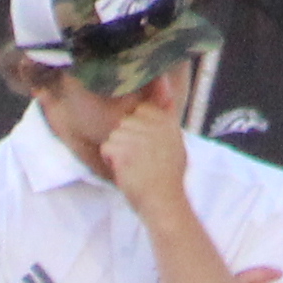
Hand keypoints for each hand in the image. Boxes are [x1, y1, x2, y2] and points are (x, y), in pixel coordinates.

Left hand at [97, 93, 193, 216]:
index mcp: (166, 120)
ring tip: (135, 166)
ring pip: (114, 135)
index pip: (141, 110)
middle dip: (127, 140)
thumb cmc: (169, 175)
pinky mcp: (123, 151)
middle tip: (141, 160)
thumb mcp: (175, 140)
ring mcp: (137, 137)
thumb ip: (167, 113)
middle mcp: (153, 125)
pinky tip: (126, 171)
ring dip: (119, 151)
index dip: (139, 129)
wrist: (164, 200)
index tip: (149, 148)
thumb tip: (163, 81)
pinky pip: (107, 147)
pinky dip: (111, 161)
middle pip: (125, 122)